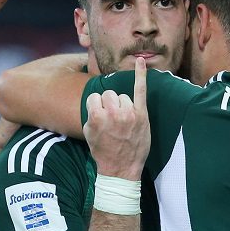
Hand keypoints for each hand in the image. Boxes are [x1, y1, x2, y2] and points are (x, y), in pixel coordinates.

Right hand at [84, 56, 149, 179]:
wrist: (120, 169)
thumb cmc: (103, 151)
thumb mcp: (88, 132)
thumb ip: (91, 113)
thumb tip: (97, 101)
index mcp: (96, 116)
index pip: (95, 97)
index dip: (97, 107)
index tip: (101, 119)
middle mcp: (113, 112)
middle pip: (109, 94)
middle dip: (109, 105)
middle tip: (113, 121)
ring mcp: (129, 113)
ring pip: (122, 96)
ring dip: (122, 105)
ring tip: (123, 122)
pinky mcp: (141, 115)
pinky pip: (140, 90)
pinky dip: (141, 74)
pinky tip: (141, 61)